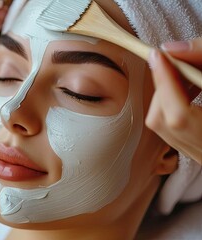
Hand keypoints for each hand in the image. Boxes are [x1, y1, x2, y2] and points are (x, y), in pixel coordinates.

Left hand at [146, 38, 201, 163]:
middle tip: (171, 61)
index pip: (178, 115)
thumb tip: (170, 50)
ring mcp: (199, 155)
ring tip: (182, 72)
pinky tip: (187, 88)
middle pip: (163, 121)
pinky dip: (172, 105)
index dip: (165, 83)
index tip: (158, 56)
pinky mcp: (197, 150)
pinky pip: (172, 129)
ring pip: (163, 127)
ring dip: (166, 95)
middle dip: (163, 88)